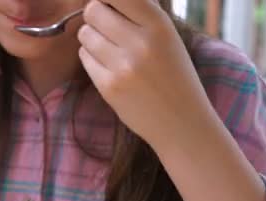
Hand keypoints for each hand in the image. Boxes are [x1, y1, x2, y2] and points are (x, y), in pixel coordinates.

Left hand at [78, 0, 214, 146]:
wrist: (181, 122)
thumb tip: (108, 1)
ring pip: (85, 34)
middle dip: (94, 15)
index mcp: (160, 26)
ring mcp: (122, 67)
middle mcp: (140, 44)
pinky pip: (84, 57)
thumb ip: (142, 15)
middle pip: (93, 10)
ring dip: (91, 37)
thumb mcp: (168, 38)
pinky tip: (108, 65)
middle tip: (105, 26)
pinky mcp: (108, 87)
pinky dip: (91, 57)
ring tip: (109, 48)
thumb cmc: (174, 76)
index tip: (107, 4)